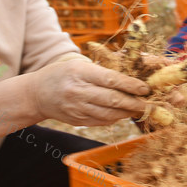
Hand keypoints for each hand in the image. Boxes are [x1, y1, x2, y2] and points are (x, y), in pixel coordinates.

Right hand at [27, 60, 149, 124]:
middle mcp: (78, 91)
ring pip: (109, 113)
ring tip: (141, 109)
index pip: (110, 79)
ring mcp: (77, 108)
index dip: (130, 85)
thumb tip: (131, 76)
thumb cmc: (62, 74)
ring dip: (127, 112)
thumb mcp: (79, 65)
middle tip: (149, 104)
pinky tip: (123, 114)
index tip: (145, 88)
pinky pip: (101, 121)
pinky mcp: (77, 121)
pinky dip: (115, 118)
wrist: (36, 94)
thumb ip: (102, 71)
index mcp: (80, 73)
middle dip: (134, 103)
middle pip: (112, 99)